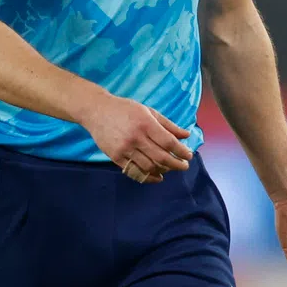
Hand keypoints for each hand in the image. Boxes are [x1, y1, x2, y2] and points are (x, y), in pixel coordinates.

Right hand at [78, 94, 192, 182]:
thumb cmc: (125, 109)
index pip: (169, 142)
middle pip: (161, 157)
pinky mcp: (115, 157)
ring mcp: (124, 149)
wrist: (97, 111)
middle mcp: (135, 137)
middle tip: (184, 166)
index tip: (189, 156)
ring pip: (149, 167)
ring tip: (169, 169)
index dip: (181, 151)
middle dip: (176, 164)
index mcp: (145, 123)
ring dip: (163, 171)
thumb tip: (186, 135)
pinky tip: (156, 176)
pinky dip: (148, 177)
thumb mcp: (148, 111)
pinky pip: (134, 171)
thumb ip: (168, 124)